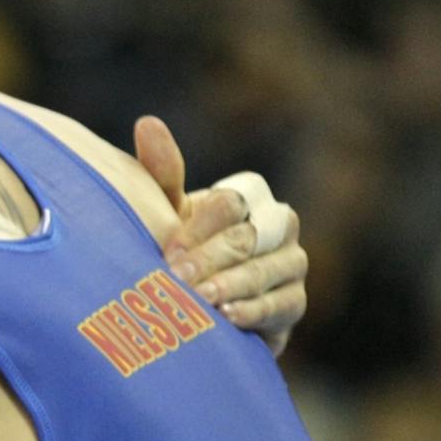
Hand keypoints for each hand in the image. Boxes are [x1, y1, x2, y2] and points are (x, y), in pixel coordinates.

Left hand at [134, 117, 307, 354]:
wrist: (196, 306)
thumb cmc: (180, 249)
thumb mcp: (167, 213)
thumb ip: (162, 174)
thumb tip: (147, 123)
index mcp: (249, 199)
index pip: (235, 200)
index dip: (201, 224)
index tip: (168, 249)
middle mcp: (278, 227)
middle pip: (251, 236)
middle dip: (212, 257)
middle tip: (177, 277)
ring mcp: (291, 266)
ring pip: (268, 270)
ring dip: (231, 285)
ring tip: (200, 299)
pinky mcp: (293, 305)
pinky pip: (282, 305)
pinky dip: (253, 311)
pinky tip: (226, 317)